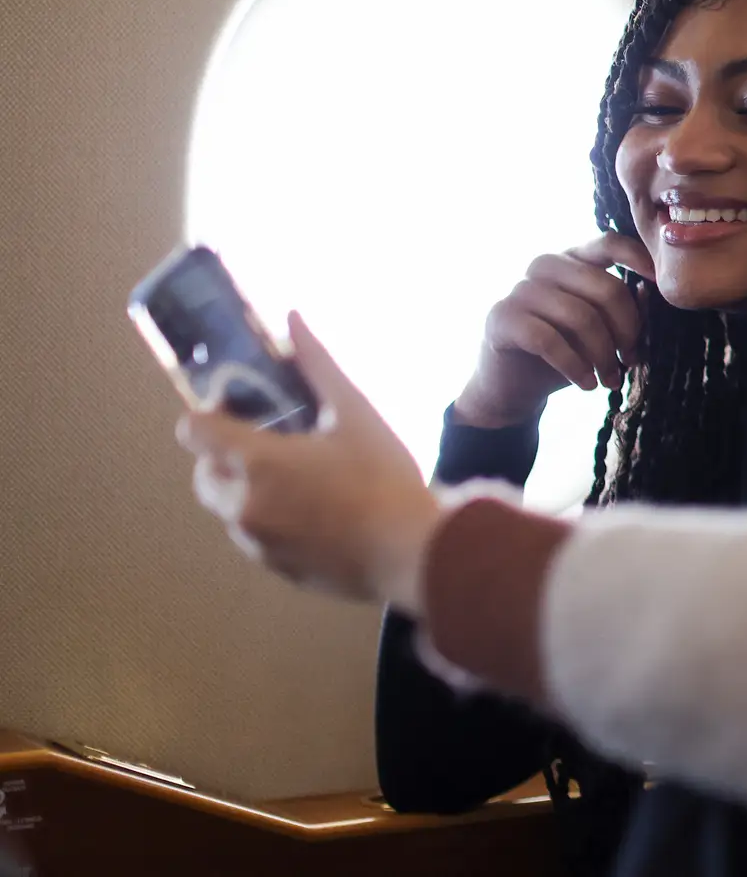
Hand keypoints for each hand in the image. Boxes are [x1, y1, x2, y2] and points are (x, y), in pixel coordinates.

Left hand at [178, 314, 439, 610]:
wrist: (412, 553)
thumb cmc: (384, 477)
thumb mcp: (355, 412)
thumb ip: (316, 365)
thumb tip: (291, 318)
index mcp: (256, 462)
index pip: (193, 430)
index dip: (210, 414)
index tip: (245, 409)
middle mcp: (242, 504)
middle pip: (204, 473)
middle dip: (226, 454)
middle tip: (276, 442)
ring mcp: (256, 542)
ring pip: (229, 507)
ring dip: (247, 489)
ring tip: (304, 480)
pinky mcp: (275, 568)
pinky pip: (255, 537)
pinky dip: (271, 520)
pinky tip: (319, 514)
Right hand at [454, 233, 654, 428]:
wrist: (514, 386)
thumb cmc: (566, 351)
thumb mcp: (602, 329)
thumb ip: (624, 308)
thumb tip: (647, 292)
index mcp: (573, 260)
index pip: (609, 243)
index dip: (637, 258)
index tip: (659, 283)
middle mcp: (545, 265)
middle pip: (606, 288)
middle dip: (627, 331)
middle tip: (631, 360)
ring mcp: (520, 289)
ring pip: (580, 316)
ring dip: (603, 356)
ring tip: (610, 381)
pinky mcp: (501, 318)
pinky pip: (548, 339)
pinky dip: (574, 366)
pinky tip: (586, 384)